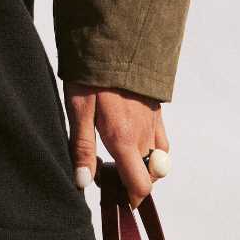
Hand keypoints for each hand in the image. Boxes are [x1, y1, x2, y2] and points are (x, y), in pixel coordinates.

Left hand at [63, 81, 170, 209]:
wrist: (113, 40)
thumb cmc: (91, 76)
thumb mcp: (78, 109)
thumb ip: (82, 147)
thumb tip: (83, 183)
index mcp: (123, 139)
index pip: (141, 186)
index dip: (131, 198)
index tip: (115, 195)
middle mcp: (144, 135)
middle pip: (149, 176)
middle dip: (133, 182)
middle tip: (107, 172)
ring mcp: (153, 122)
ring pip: (158, 159)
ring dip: (143, 166)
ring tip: (119, 156)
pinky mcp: (156, 109)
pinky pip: (162, 140)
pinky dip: (153, 149)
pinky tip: (132, 137)